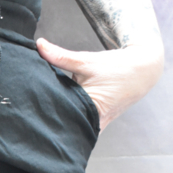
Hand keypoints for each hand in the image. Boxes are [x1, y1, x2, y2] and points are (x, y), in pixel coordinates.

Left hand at [36, 38, 164, 130]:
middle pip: (63, 123)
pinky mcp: (98, 123)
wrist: (142, 71)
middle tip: (32, 109)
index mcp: (89, 110)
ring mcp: (97, 125)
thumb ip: (60, 56)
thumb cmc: (116, 67)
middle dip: (49, 116)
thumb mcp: (87, 60)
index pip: (58, 116)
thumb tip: (39, 45)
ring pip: (71, 126)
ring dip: (60, 118)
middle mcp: (93, 122)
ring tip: (43, 112)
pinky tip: (60, 113)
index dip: (43, 111)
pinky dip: (70, 119)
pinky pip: (80, 125)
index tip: (29, 106)